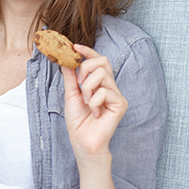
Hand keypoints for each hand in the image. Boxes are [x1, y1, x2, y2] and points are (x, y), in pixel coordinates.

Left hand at [62, 45, 127, 165]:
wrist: (82, 141)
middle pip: (102, 61)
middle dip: (85, 68)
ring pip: (101, 74)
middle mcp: (110, 86)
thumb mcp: (71, 93)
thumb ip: (71, 76)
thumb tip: (68, 58)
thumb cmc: (78, 121)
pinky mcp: (121, 104)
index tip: (75, 46)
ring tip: (86, 102)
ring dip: (87, 87)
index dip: (88, 51)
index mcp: (99, 82)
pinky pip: (104, 91)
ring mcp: (117, 94)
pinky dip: (93, 101)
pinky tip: (95, 112)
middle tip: (79, 84)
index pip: (98, 60)